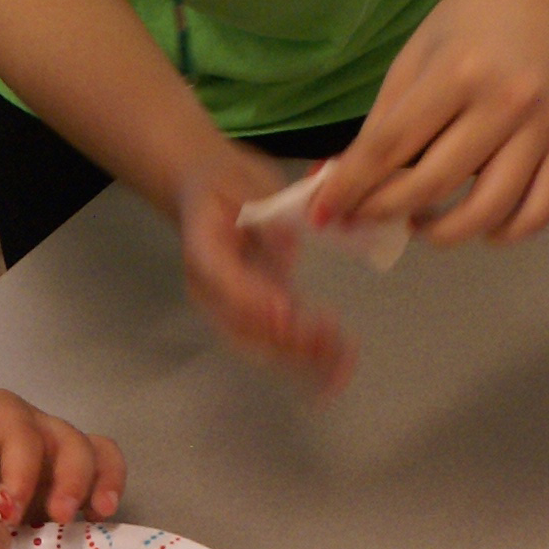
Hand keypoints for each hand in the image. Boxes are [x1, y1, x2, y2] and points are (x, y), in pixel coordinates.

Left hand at [0, 388, 126, 529]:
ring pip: (93, 453)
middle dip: (71, 478)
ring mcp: (49, 452)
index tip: (10, 510)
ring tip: (98, 515)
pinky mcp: (55, 479)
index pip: (23, 435)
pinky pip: (92, 477)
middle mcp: (32, 426)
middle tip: (58, 516)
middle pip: (69, 440)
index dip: (24, 471)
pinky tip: (95, 523)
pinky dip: (100, 494)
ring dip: (100, 483)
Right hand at [174, 150, 353, 386]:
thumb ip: (264, 217)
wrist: (209, 193)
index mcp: (203, 255)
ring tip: (344, 360)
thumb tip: (288, 249)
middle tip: (326, 337)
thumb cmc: (224, 186)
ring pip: (267, 343)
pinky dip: (313, 355)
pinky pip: (284, 341)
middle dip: (288, 340)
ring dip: (307, 357)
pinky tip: (342, 363)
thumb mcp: (241, 185)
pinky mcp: (264, 312)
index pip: (225, 284)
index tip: (285, 311)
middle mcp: (215, 293)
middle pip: (245, 327)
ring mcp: (238, 309)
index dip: (253, 301)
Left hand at [309, 0, 548, 247]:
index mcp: (458, 72)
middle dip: (388, 211)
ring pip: (488, 210)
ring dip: (443, 233)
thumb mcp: (414, 59)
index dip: (352, 186)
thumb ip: (380, 126)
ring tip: (421, 223)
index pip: (392, 146)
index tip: (326, 214)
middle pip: (435, 183)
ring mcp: (542, 128)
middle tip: (370, 215)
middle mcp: (505, 102)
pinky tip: (480, 226)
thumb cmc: (468, 27)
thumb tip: (335, 185)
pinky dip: (504, 233)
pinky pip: (537, 212)